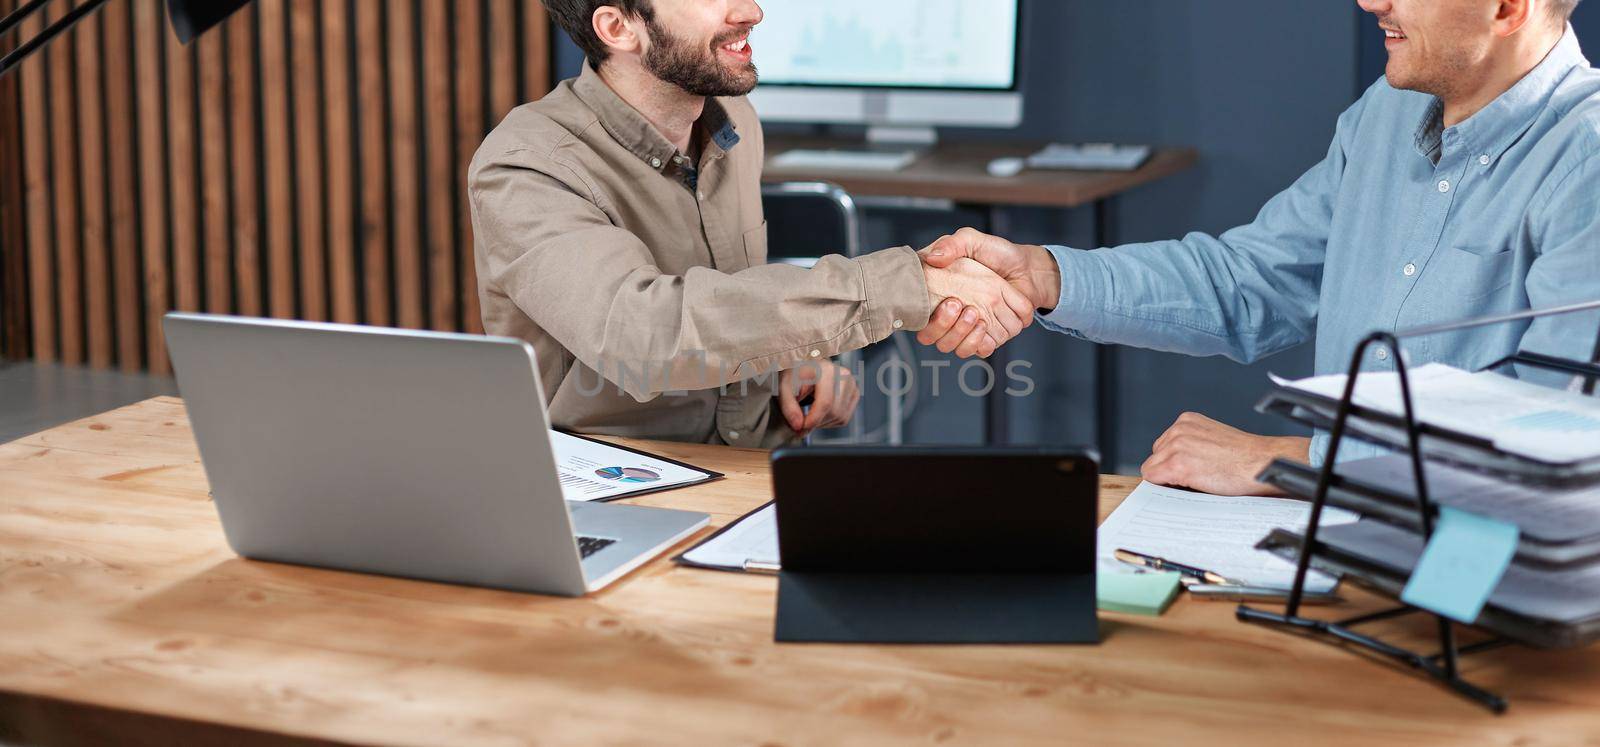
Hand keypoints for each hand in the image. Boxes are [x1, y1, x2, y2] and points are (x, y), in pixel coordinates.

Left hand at [779, 361, 859, 437]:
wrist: (804, 368)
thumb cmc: (794, 376)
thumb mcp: (784, 388)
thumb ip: (789, 407)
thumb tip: (798, 426)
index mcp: (826, 370)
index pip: (826, 402)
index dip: (814, 419)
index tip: (801, 428)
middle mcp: (843, 375)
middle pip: (834, 411)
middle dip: (816, 422)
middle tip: (801, 423)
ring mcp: (851, 384)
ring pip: (840, 417)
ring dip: (822, 423)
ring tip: (809, 415)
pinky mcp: (854, 393)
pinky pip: (844, 418)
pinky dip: (830, 422)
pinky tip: (819, 413)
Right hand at [918, 228, 1059, 356]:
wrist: (1029, 269)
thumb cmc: (999, 253)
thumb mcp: (972, 240)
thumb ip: (951, 244)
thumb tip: (932, 258)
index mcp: (939, 292)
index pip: (917, 315)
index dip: (924, 315)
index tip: (944, 299)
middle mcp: (950, 314)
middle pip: (932, 337)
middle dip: (945, 325)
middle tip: (959, 305)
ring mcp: (969, 328)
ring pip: (953, 347)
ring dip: (963, 334)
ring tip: (976, 315)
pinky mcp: (988, 336)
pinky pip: (978, 351)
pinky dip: (980, 343)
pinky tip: (985, 327)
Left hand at [1139, 412, 1311, 495]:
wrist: (1263, 463)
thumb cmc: (1245, 457)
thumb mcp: (1213, 439)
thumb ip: (1191, 443)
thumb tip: (1170, 463)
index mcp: (1187, 421)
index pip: (1163, 446)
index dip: (1173, 462)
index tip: (1189, 469)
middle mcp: (1179, 429)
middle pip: (1155, 457)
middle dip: (1169, 469)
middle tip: (1195, 476)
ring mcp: (1177, 446)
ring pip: (1152, 469)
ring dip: (1169, 479)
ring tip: (1197, 480)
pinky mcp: (1177, 464)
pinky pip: (1153, 479)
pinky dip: (1165, 487)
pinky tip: (1189, 486)